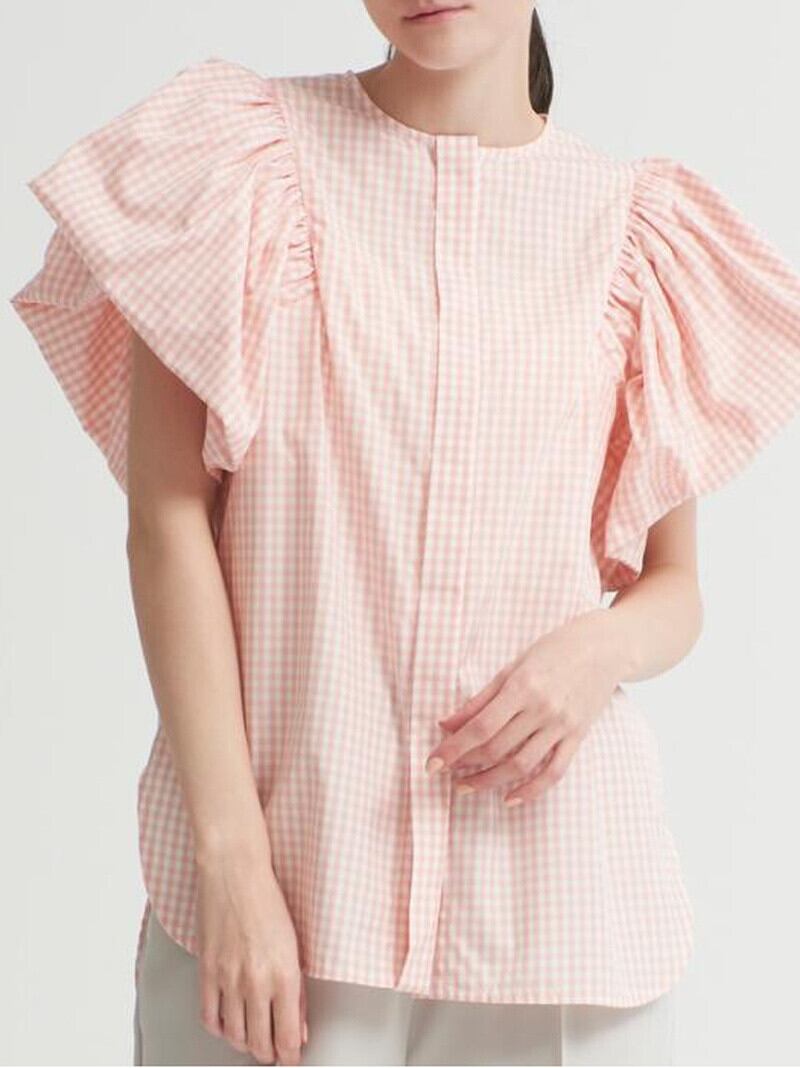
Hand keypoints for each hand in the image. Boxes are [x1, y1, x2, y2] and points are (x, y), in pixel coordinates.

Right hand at [195, 831, 306, 1064]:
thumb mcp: (295, 946)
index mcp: (284, 975)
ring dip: (246, 1044)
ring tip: (254, 1040)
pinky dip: (220, 1029)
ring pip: (235, 1036)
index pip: (287, 1037)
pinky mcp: (207, 973)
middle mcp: (255, 982)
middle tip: (274, 1051)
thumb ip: (297, 990)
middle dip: (269, 1053)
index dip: (290, 1055)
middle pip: (260, 1043)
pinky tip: (228, 1025)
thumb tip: (297, 1025)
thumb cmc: (267, 900)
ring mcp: (228, 979)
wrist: (234, 873)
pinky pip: (209, 1018)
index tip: (292, 1056)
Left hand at [424, 608, 626, 805]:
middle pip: (497, 748)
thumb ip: (480, 698)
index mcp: (522, 686)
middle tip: (446, 773)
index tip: (431, 763)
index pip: (480, 727)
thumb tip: (446, 724)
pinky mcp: (578, 737)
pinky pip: (554, 771)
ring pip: (522, 765)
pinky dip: (532, 791)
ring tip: (466, 786)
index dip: (453, 748)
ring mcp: (562, 725)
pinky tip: (509, 799)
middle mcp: (542, 709)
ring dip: (490, 781)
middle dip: (466, 765)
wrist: (604, 647)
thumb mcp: (512, 666)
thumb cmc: (554, 650)